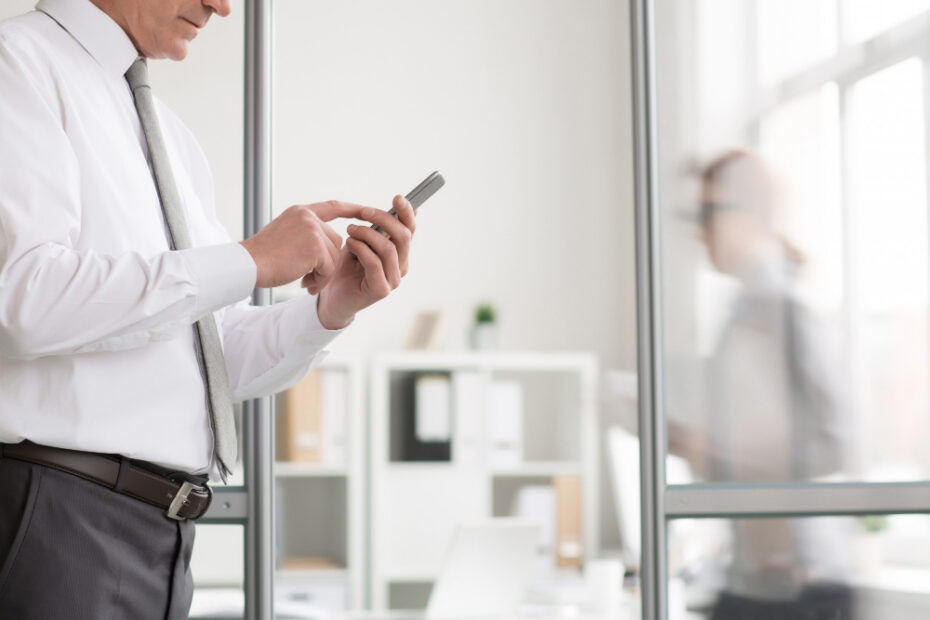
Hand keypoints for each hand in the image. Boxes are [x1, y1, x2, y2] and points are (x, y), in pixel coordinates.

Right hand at [239, 201, 371, 290]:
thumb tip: (333, 246)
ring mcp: (312, 230)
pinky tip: (304, 283)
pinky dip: (321, 280)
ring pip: (334, 256)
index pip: (333, 206)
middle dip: (326, 263)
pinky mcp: (315, 247)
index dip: (352, 209)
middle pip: (336, 242)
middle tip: (309, 278)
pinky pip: (330, 268)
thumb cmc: (262, 257)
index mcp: (300, 212)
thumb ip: (307, 234)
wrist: (247, 265)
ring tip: (304, 281)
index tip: (367, 212)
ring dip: (322, 273)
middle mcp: (307, 217)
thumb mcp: (285, 235)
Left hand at [315, 195, 415, 328]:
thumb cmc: (346, 266)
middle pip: (403, 237)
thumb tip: (399, 203)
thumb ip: (379, 227)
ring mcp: (393, 280)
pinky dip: (360, 249)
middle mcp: (401, 266)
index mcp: (400, 253)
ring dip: (367, 234)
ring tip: (350, 230)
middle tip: (364, 212)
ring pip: (388, 249)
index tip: (397, 197)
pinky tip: (349, 243)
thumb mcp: (363, 241)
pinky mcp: (380, 290)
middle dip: (384, 219)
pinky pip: (374, 263)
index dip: (407, 213)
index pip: (410, 230)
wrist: (331, 296)